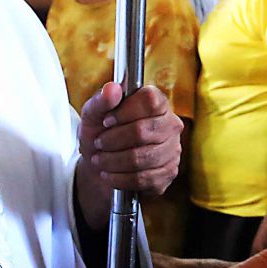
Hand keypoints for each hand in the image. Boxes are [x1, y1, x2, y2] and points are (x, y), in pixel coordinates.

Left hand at [78, 81, 181, 197]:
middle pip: (143, 131)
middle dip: (113, 140)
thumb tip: (112, 88)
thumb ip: (101, 101)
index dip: (125, 112)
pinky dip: (120, 178)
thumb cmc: (100, 133)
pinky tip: (109, 174)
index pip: (150, 101)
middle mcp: (170, 124)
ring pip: (142, 157)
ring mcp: (173, 150)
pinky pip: (144, 178)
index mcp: (157, 102)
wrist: (101, 165)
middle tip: (98, 143)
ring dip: (114, 161)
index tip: (107, 121)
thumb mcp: (93, 115)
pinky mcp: (168, 173)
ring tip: (100, 160)